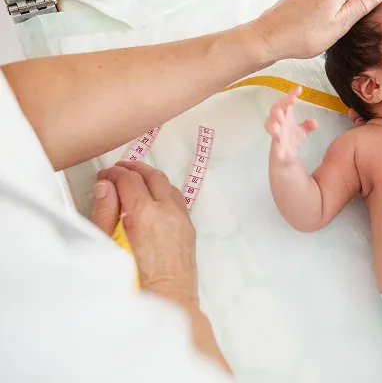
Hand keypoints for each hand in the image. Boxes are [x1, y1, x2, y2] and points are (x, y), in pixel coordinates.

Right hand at [95, 161, 198, 307]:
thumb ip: (105, 213)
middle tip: (117, 169)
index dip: (113, 173)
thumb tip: (105, 187)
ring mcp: (181, 219)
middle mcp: (167, 211)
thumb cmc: (135, 282)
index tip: (103, 176)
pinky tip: (153, 198)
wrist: (167, 302)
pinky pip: (177, 199)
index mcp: (145, 214)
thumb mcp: (108, 247)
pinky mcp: (189, 229)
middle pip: (152, 176)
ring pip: (167, 185)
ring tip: (134, 180)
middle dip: (133, 168)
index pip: (129, 180)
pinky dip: (163, 191)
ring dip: (151, 178)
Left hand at [249, 0, 381, 62]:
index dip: (371, 2)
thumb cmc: (305, 35)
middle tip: (351, 26)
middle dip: (355, 2)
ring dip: (340, 4)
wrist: (269, 37)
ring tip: (335, 25)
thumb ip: (362, 4)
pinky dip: (326, 5)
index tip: (367, 19)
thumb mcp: (341, 23)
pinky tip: (320, 21)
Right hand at [266, 87, 318, 163]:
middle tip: (292, 99)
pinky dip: (277, 141)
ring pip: (270, 125)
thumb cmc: (291, 140)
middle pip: (276, 109)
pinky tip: (280, 139)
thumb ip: (308, 125)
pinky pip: (275, 142)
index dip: (291, 95)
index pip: (286, 103)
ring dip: (275, 119)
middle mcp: (279, 123)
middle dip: (283, 103)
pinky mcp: (277, 146)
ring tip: (282, 115)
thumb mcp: (302, 131)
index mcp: (285, 117)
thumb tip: (315, 122)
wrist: (286, 158)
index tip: (299, 89)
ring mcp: (276, 134)